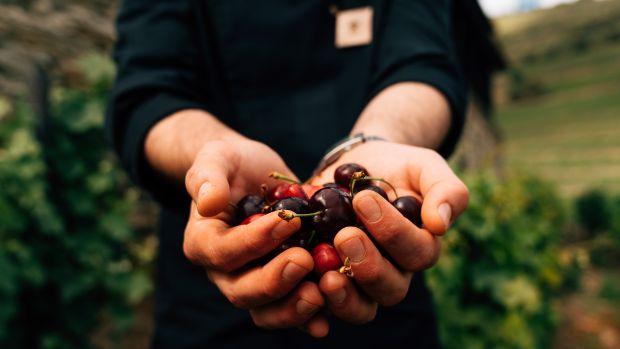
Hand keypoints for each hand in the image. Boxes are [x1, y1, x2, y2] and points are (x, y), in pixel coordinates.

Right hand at [183, 139, 327, 336]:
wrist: (254, 175)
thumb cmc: (232, 163)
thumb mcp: (217, 157)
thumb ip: (207, 176)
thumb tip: (208, 202)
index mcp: (203, 242)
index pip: (223, 252)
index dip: (254, 241)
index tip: (288, 220)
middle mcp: (226, 271)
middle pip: (243, 291)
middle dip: (275, 281)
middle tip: (305, 260)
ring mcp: (254, 282)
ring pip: (266, 311)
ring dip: (293, 308)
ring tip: (320, 293)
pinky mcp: (283, 285)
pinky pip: (292, 309)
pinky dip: (311, 315)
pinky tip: (330, 313)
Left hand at [311, 141, 468, 323]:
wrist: (356, 167)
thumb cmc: (397, 167)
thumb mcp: (425, 167)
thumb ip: (446, 190)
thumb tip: (440, 224)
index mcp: (419, 249)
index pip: (417, 254)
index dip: (393, 232)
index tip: (364, 200)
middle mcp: (392, 272)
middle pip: (390, 289)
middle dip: (368, 266)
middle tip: (344, 235)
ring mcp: (358, 281)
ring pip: (360, 307)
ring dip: (343, 295)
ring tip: (324, 272)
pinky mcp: (325, 280)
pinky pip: (320, 306)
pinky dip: (310, 300)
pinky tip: (300, 282)